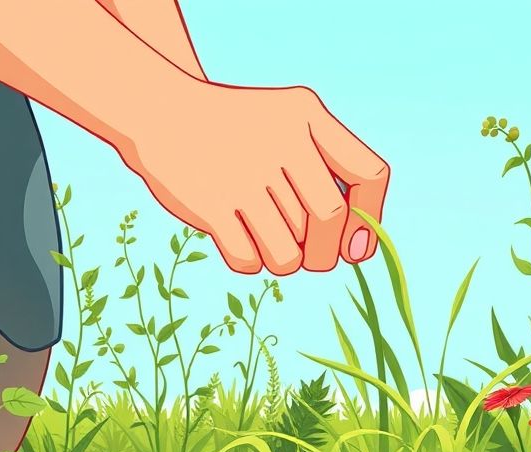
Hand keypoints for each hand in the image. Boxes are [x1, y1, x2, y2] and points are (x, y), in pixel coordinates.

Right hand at [117, 80, 388, 274]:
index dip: (369, 218)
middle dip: (323, 254)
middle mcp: (281, 141)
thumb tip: (359, 249)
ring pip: (291, 253)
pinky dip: (249, 262)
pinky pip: (249, 261)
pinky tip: (240, 241)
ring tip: (267, 240)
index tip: (354, 245)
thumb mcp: (290, 123)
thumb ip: (332, 171)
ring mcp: (243, 173)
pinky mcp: (210, 203)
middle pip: (331, 223)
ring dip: (284, 260)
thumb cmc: (240, 133)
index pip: (370, 174)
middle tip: (306, 252)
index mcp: (308, 115)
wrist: (160, 111)